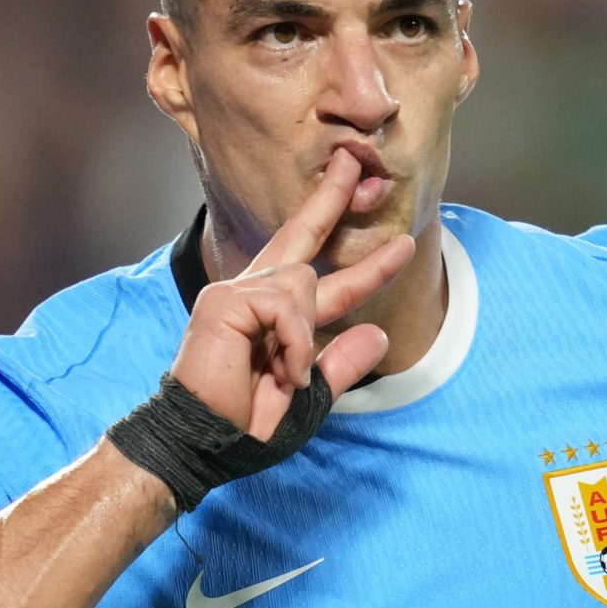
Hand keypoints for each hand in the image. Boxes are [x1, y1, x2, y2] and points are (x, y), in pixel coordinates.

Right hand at [170, 149, 415, 437]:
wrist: (203, 443)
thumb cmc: (245, 426)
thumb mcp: (309, 399)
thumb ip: (339, 364)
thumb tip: (377, 333)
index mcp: (273, 318)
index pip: (324, 281)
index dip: (367, 267)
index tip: (402, 245)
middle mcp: (253, 295)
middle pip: (301, 236)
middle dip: (332, 199)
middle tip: (358, 164)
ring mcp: (235, 294)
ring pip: (301, 282)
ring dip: (304, 336)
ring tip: (290, 375)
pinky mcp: (224, 301)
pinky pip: (284, 305)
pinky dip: (294, 342)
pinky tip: (283, 369)